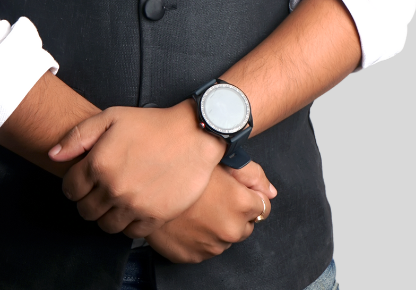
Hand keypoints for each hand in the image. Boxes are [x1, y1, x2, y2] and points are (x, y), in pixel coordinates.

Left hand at [49, 101, 226, 235]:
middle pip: (85, 211)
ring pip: (105, 225)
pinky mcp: (153, 217)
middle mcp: (113, 188)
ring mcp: (134, 205)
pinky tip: (133, 206)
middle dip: (87, 200)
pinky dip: (127, 224)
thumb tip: (53, 155)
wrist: (193, 135)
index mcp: (99, 163)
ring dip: (106, 214)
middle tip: (100, 188)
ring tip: (116, 198)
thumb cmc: (152, 124)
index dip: (73, 184)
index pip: (70, 189)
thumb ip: (78, 136)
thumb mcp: (112, 117)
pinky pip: (129, 234)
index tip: (83, 179)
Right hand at [147, 160, 275, 263]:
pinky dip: (201, 236)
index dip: (249, 195)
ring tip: (199, 206)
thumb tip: (270, 192)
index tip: (235, 189)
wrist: (145, 189)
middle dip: (235, 212)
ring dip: (218, 225)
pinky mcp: (195, 257)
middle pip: (245, 224)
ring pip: (225, 237)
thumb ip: (252, 174)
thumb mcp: (219, 159)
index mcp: (241, 205)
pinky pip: (206, 247)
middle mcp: (231, 230)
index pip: (262, 207)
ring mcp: (212, 247)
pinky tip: (189, 219)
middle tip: (214, 195)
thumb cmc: (182, 168)